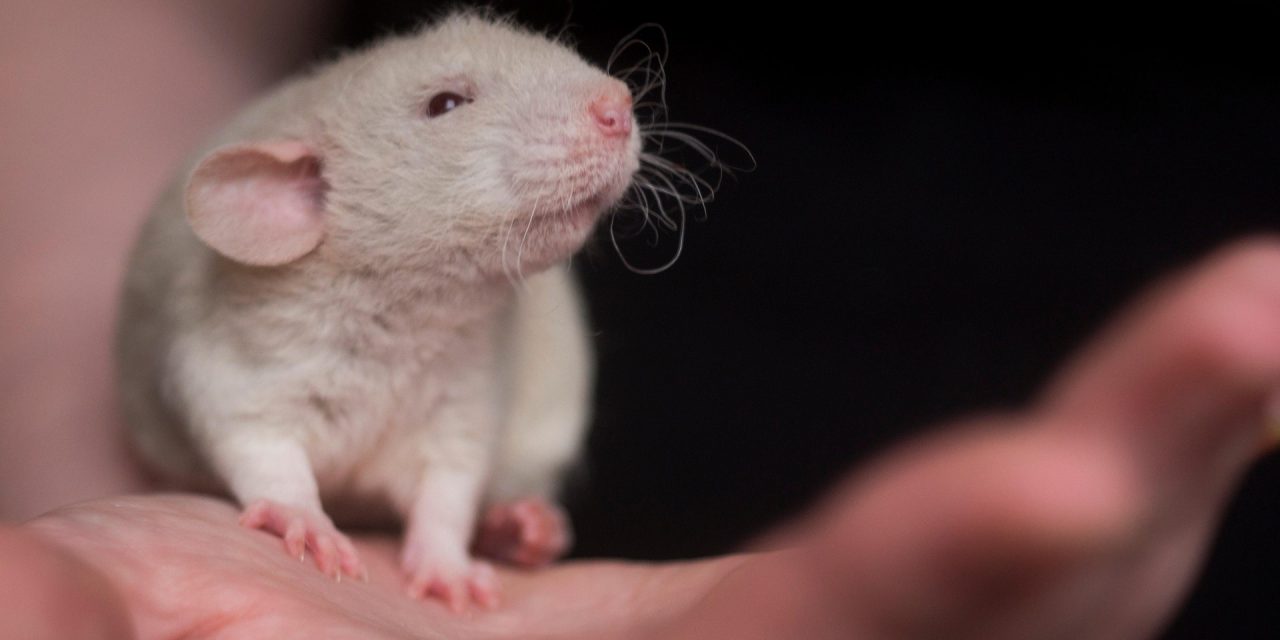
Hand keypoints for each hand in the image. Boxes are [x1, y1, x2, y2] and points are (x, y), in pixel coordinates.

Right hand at [9, 238, 1279, 638]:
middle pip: (992, 626)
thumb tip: (156, 633)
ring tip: (1256, 325)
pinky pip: (970, 563)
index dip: (936, 579)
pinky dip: (1095, 485)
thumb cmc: (172, 635)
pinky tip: (1163, 408)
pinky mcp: (780, 618)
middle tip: (1264, 315)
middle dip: (1135, 465)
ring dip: (1156, 455)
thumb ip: (116, 635)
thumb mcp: (122, 629)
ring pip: (1025, 594)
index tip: (1070, 476)